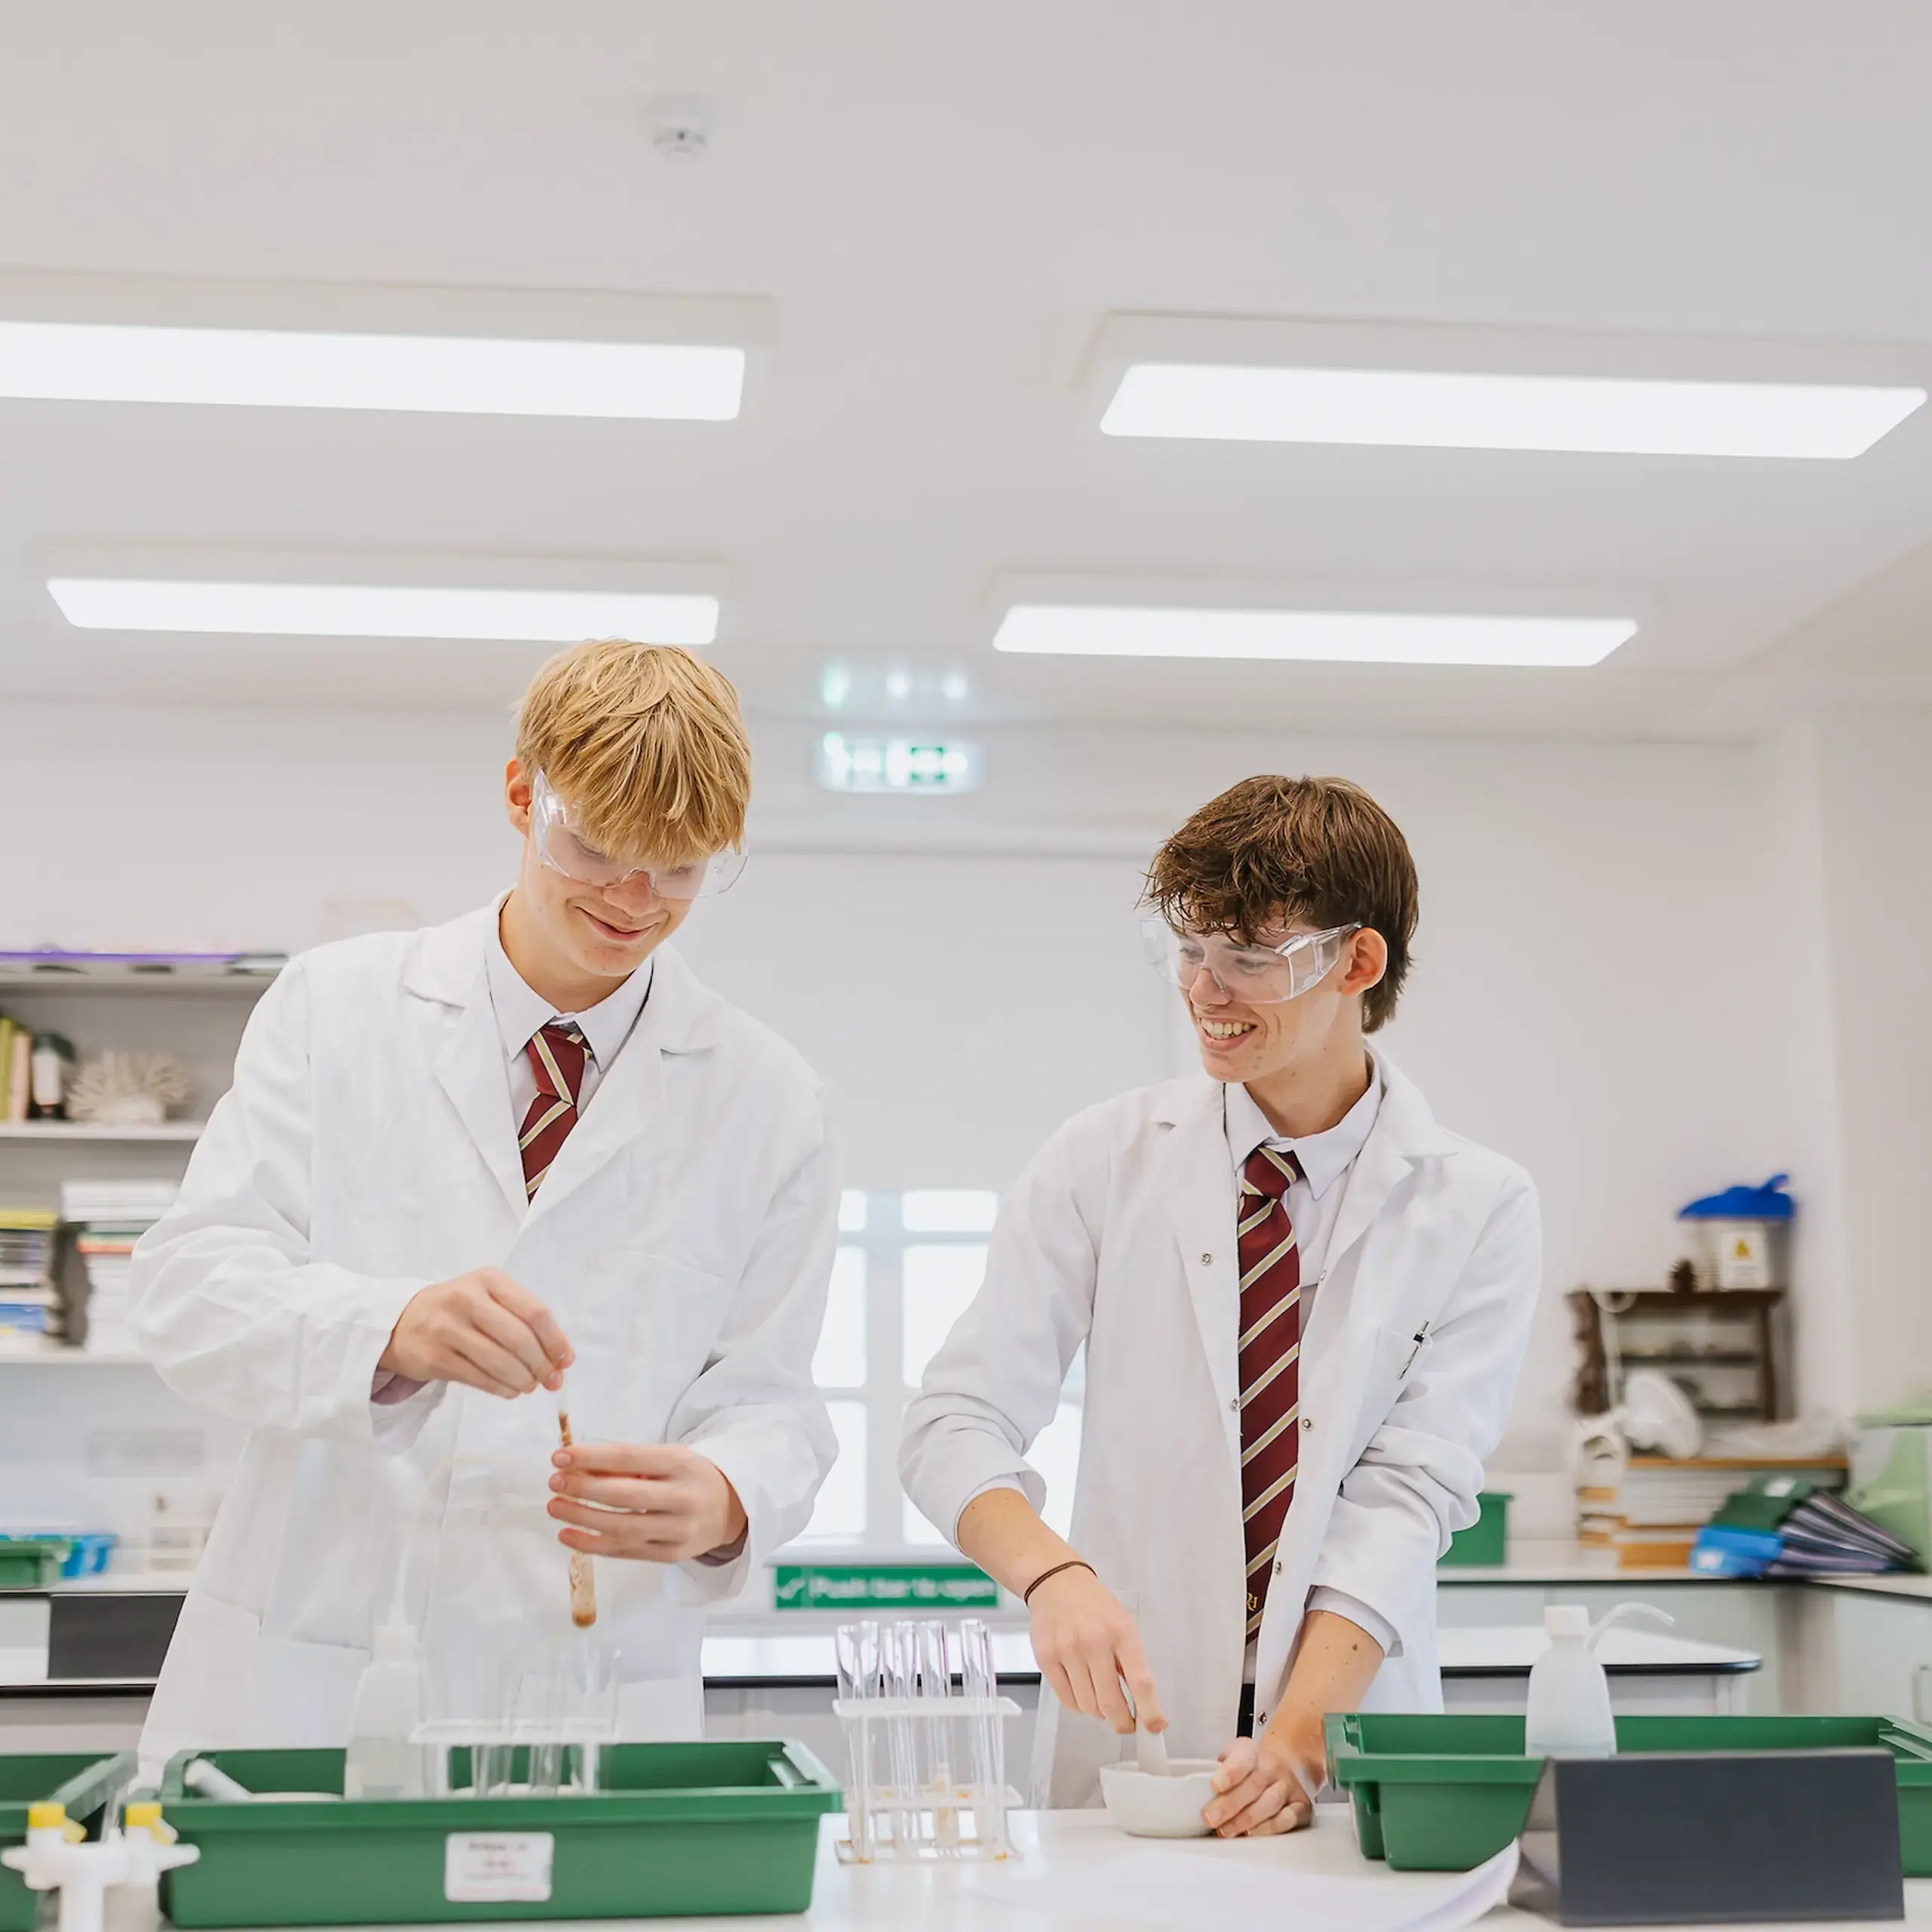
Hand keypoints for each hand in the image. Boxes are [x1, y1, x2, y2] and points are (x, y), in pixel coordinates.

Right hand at [379, 1269, 571, 1397]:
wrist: (399, 1321)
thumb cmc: (457, 1309)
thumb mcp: (488, 1298)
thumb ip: (523, 1321)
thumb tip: (561, 1360)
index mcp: (489, 1280)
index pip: (534, 1311)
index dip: (555, 1340)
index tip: (566, 1361)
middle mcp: (466, 1299)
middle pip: (519, 1339)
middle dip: (541, 1365)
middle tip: (550, 1381)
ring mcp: (446, 1328)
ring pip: (500, 1362)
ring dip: (523, 1380)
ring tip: (529, 1386)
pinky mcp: (433, 1357)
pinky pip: (478, 1379)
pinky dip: (502, 1389)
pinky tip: (510, 1390)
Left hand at [548, 1441, 747, 1563]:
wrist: (731, 1508)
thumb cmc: (689, 1476)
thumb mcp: (667, 1458)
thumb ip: (627, 1464)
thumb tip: (576, 1466)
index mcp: (682, 1464)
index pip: (630, 1458)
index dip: (592, 1457)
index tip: (560, 1457)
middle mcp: (683, 1498)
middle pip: (625, 1495)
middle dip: (583, 1489)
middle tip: (554, 1483)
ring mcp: (678, 1531)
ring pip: (622, 1528)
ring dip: (582, 1519)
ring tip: (554, 1508)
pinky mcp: (670, 1555)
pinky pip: (626, 1552)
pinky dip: (593, 1545)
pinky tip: (568, 1535)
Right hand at [1026, 1567, 1165, 1735]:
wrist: (1057, 1583)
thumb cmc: (1094, 1606)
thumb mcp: (1123, 1625)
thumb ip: (1132, 1662)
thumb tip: (1142, 1704)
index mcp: (1121, 1633)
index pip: (1140, 1681)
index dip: (1149, 1711)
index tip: (1155, 1727)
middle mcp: (1094, 1642)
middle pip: (1111, 1702)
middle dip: (1122, 1722)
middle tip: (1126, 1724)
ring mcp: (1067, 1650)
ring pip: (1088, 1706)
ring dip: (1099, 1713)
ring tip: (1101, 1700)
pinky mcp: (1046, 1658)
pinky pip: (1067, 1700)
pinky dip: (1079, 1706)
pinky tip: (1083, 1693)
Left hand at [1202, 1720, 1320, 1836]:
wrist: (1289, 1762)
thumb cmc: (1253, 1766)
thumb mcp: (1232, 1757)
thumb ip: (1217, 1770)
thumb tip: (1196, 1790)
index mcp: (1250, 1752)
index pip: (1241, 1759)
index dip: (1229, 1772)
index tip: (1215, 1785)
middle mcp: (1272, 1767)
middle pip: (1252, 1786)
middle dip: (1229, 1805)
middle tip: (1210, 1818)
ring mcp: (1288, 1786)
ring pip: (1269, 1804)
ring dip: (1245, 1820)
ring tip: (1226, 1830)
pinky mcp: (1301, 1806)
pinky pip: (1287, 1819)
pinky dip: (1269, 1828)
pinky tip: (1253, 1833)